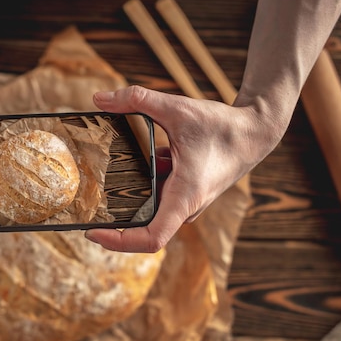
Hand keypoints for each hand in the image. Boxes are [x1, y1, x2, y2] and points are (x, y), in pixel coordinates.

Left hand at [85, 85, 285, 252]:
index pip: (151, 239)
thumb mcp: (177, 108)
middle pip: (143, 229)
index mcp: (184, 196)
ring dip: (128, 198)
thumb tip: (100, 98)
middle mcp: (185, 207)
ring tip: (100, 183)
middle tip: (85, 209)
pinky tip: (131, 165)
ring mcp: (185, 203)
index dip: (119, 242)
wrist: (255, 133)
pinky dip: (142, 183)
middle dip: (114, 222)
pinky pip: (157, 196)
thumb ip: (138, 100)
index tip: (93, 233)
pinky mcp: (185, 194)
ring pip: (149, 209)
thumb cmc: (223, 126)